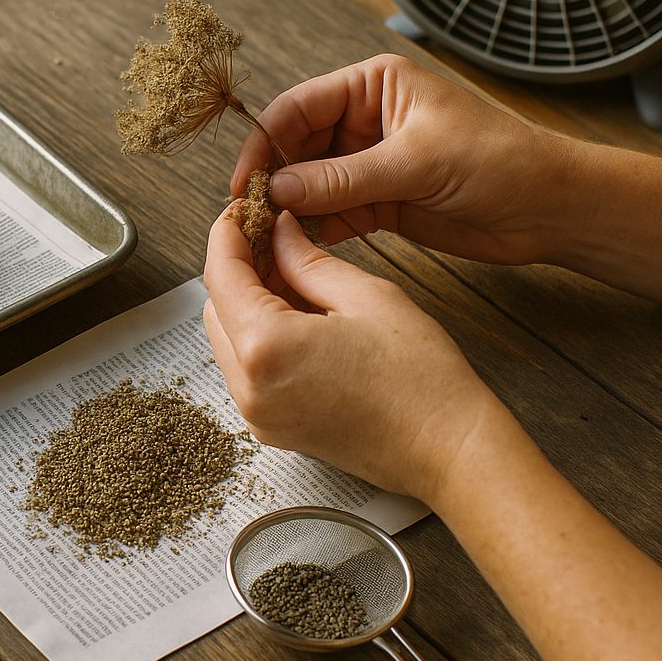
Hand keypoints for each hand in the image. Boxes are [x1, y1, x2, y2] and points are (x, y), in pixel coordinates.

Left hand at [203, 206, 503, 500]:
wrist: (447, 450)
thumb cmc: (420, 380)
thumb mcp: (366, 296)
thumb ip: (308, 260)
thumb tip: (278, 232)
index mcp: (266, 347)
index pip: (221, 274)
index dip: (227, 233)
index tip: (241, 210)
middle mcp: (249, 387)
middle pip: (214, 308)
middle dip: (236, 268)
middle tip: (271, 237)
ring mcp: (257, 414)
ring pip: (226, 340)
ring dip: (247, 304)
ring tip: (291, 275)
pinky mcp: (271, 428)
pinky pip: (246, 371)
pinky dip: (259, 338)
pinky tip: (297, 316)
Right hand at [233, 54, 571, 266]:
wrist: (549, 208)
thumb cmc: (500, 161)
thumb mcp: (417, 163)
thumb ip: (345, 177)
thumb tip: (279, 188)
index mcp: (374, 86)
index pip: (299, 107)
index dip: (265, 142)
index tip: (245, 181)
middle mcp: (365, 121)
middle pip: (295, 147)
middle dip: (274, 180)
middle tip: (252, 216)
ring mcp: (370, 163)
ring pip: (309, 184)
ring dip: (290, 209)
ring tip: (268, 237)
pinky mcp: (378, 201)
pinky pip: (331, 213)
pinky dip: (313, 229)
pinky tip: (298, 247)